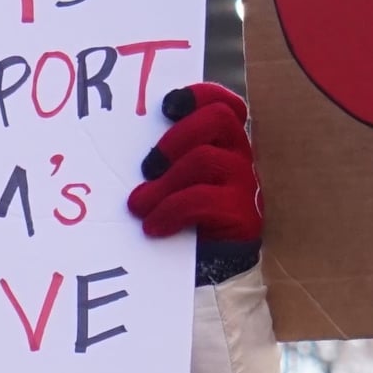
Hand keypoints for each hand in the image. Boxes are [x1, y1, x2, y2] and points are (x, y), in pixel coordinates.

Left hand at [130, 82, 259, 258]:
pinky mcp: (243, 215)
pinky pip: (202, 199)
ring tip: (139, 205)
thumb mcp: (173, 183)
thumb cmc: (184, 223)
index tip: (167, 106)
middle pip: (218, 119)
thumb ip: (165, 161)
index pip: (226, 104)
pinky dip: (170, 211)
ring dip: (164, 183)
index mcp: (224, 144)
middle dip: (176, 137)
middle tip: (147, 167)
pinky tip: (153, 227)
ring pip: (205, 159)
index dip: (199, 96)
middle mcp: (240, 158)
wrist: (211, 276)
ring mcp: (245, 185)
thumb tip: (126, 150)